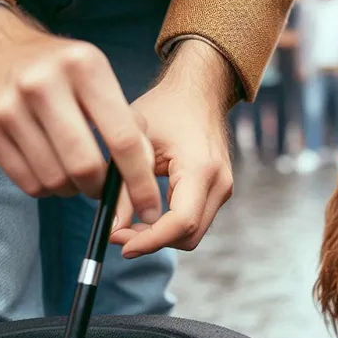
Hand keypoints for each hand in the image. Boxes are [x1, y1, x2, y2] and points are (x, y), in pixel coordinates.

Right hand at [0, 3, 160, 221]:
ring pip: (56, 180)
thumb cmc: (60, 70)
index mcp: (84, 66)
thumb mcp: (99, 78)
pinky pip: (29, 184)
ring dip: (74, 189)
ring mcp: (9, 108)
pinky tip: (52, 169)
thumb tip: (145, 173)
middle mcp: (43, 83)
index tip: (151, 208)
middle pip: (85, 166)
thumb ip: (128, 122)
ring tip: (77, 174)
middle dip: (102, 189)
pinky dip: (49, 188)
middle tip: (104, 189)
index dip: (140, 180)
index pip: (122, 138)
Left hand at [110, 39, 235, 257]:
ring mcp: (223, 188)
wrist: (199, 92)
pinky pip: (195, 220)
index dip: (150, 241)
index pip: (181, 223)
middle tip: (119, 234)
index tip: (123, 245)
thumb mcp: (135, 143)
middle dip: (153, 242)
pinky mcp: (219, 191)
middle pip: (188, 236)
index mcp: (201, 168)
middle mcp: (219, 183)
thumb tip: (113, 230)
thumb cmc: (165, 109)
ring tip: (129, 223)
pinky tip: (146, 211)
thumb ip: (123, 188)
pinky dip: (170, 225)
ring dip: (161, 235)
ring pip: (192, 233)